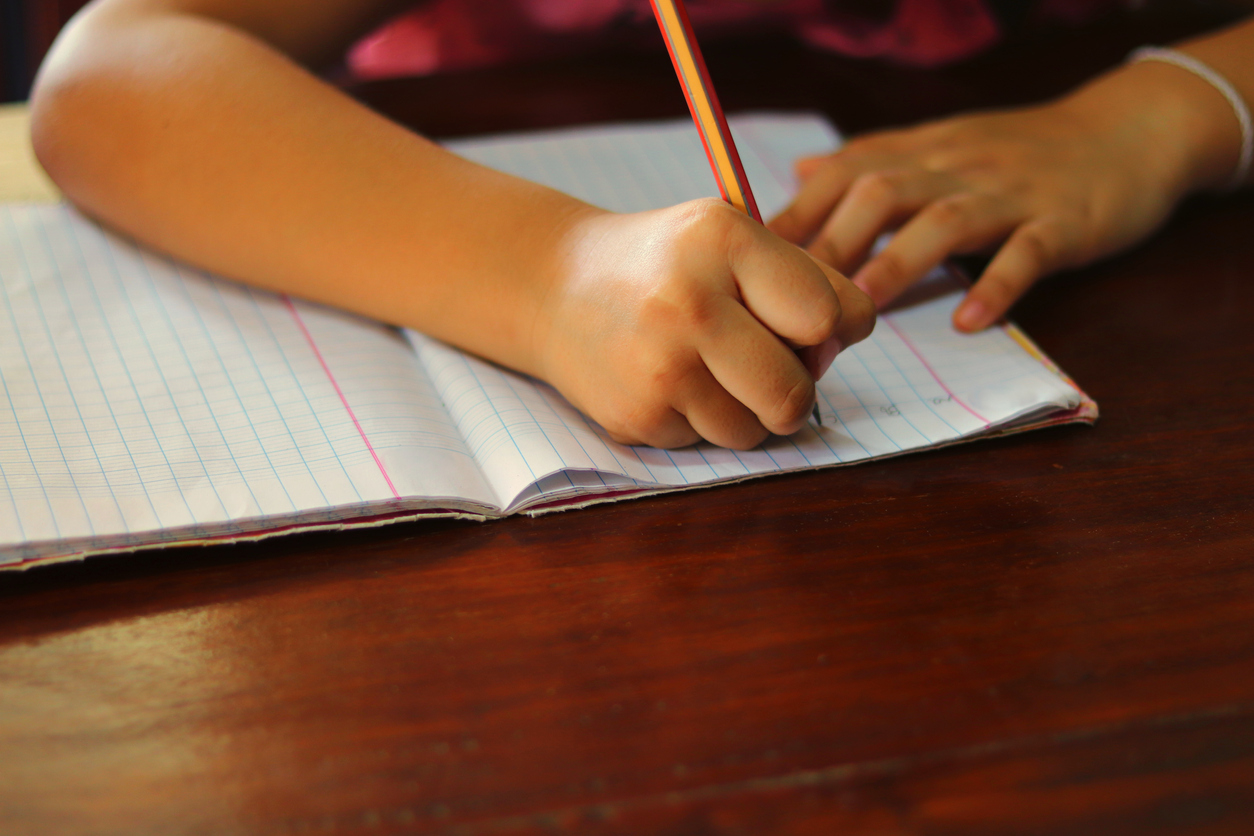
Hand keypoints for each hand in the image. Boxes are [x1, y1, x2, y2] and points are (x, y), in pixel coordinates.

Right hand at [536, 199, 874, 448]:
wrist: (554, 285)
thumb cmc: (667, 264)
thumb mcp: (732, 238)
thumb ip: (806, 283)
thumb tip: (842, 349)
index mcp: (723, 241)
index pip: (826, 316)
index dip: (830, 329)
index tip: (800, 322)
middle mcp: (689, 303)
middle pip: (794, 392)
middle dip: (793, 389)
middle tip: (766, 364)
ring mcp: (658, 366)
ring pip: (753, 430)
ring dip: (745, 410)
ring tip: (706, 366)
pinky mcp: (634, 416)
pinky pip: (705, 443)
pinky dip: (698, 420)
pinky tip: (667, 381)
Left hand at [768, 76, 1203, 331]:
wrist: (1127, 132)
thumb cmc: (1020, 150)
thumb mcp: (942, 144)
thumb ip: (874, 161)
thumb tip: (798, 174)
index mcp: (926, 152)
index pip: (847, 172)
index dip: (798, 212)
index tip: (751, 258)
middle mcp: (959, 166)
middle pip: (884, 192)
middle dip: (835, 243)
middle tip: (793, 299)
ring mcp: (1013, 193)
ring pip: (947, 221)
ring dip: (899, 264)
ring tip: (862, 309)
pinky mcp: (1065, 221)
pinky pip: (1028, 252)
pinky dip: (997, 285)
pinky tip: (968, 320)